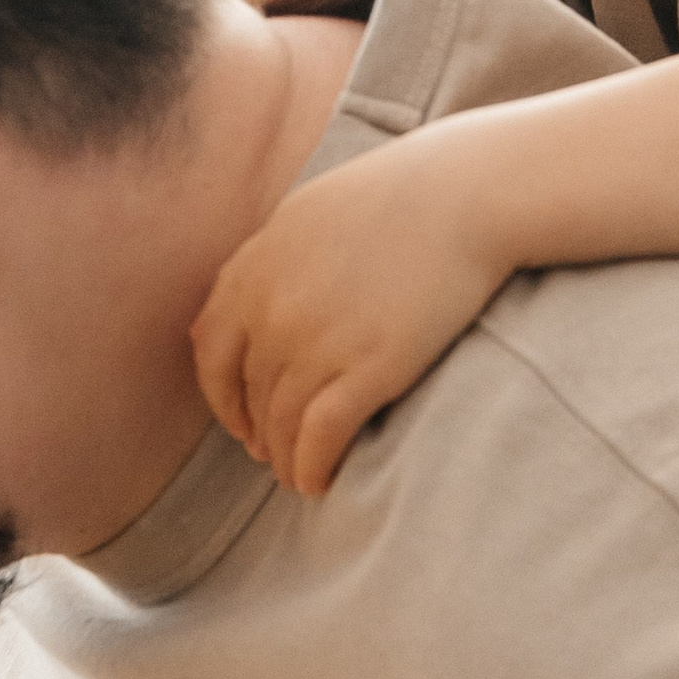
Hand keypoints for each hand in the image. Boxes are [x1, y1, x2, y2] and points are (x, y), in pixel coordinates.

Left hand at [191, 144, 513, 493]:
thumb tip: (218, 321)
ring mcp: (318, 343)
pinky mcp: (368, 369)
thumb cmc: (394, 199)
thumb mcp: (303, 219)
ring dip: (286, 459)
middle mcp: (273, 312)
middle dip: (260, 433)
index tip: (242, 421)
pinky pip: (320, 438)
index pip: (212, 356)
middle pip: (251, 395)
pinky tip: (320, 482)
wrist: (466, 196)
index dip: (223, 398)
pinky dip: (313, 468)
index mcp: (253, 272)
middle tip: (275, 456)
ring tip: (299, 476)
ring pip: (281, 425)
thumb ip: (260, 268)